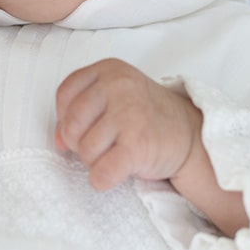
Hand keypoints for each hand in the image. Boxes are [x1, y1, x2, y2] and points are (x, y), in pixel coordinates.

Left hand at [55, 59, 202, 190]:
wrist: (192, 135)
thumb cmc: (146, 117)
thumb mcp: (114, 99)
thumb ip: (81, 112)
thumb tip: (58, 142)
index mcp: (109, 69)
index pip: (65, 94)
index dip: (66, 118)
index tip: (83, 128)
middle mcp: (118, 86)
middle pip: (71, 125)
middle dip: (80, 143)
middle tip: (101, 145)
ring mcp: (129, 113)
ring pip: (85, 151)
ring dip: (95, 161)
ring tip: (115, 154)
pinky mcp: (138, 144)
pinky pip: (101, 173)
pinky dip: (102, 180)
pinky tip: (116, 173)